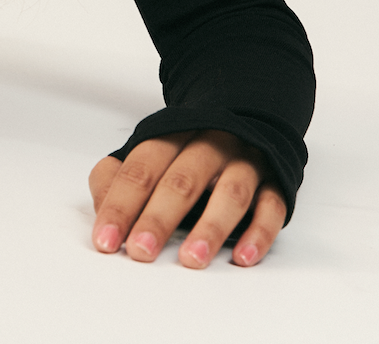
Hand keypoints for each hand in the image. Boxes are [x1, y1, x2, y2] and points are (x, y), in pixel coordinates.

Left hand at [88, 130, 286, 269]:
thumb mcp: (148, 155)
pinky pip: (272, 206)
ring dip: (211, 227)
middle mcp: (210, 144)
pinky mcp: (276, 181)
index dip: (121, 205)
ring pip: (231, 192)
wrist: (246, 119)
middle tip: (141, 251)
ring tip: (192, 259)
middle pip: (182, 180)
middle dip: (159, 218)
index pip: (140, 169)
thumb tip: (101, 210)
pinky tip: (243, 257)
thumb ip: (117, 178)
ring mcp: (246, 162)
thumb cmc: (185, 151)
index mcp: (172, 136)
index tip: (106, 241)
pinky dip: (260, 233)